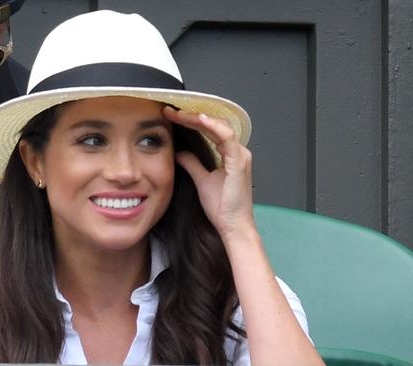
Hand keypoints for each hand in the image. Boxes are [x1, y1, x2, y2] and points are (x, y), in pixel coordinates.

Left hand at [163, 106, 255, 239]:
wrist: (233, 226)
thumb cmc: (223, 207)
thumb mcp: (202, 180)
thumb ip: (192, 164)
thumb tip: (180, 152)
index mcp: (231, 154)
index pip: (211, 129)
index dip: (192, 121)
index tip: (171, 116)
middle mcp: (238, 152)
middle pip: (215, 124)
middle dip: (192, 116)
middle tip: (171, 111)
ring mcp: (240, 156)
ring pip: (219, 126)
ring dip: (198, 118)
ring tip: (178, 114)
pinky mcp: (239, 162)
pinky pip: (226, 137)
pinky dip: (212, 126)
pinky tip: (198, 120)